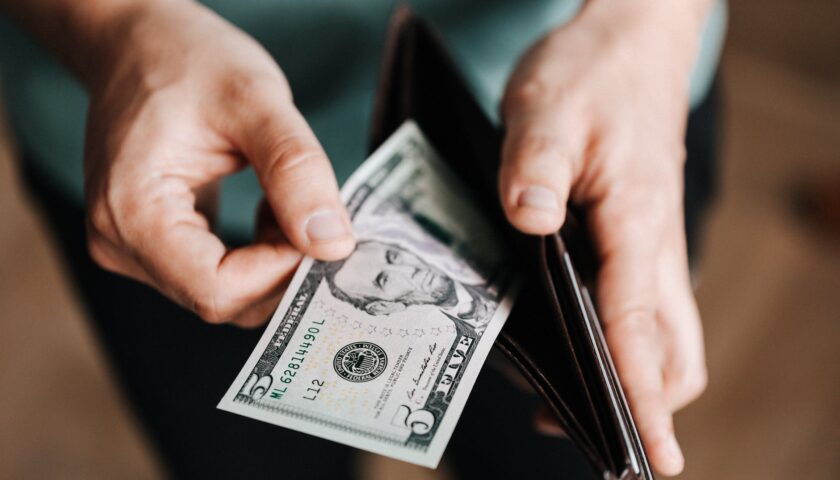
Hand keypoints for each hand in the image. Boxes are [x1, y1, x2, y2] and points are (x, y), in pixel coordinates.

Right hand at [83, 1, 354, 326]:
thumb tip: (332, 244)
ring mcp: (131, 247)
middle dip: (282, 267)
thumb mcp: (256, 101)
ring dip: (272, 260)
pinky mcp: (151, 244)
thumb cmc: (187, 59)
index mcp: (131, 211)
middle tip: (317, 216)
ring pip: (223, 292)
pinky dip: (257, 255)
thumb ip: (297, 172)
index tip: (319, 231)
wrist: (139, 44)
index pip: (217, 289)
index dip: (280, 272)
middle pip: (221, 298)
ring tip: (287, 202)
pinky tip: (269, 211)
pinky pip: (215, 275)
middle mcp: (120, 243)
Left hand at [501, 1, 710, 474]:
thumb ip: (534, 167)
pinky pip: (643, 302)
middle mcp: (654, 242)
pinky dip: (624, 337)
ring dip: (636, 373)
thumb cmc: (592, 71)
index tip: (650, 456)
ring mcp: (650, 241)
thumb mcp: (546, 108)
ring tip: (575, 404)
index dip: (642, 396)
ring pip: (664, 329)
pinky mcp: (637, 233)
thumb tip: (528, 222)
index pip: (640, 326)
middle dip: (645, 400)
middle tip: (596, 437)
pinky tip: (574, 340)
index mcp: (637, 220)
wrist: (630, 40)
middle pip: (673, 347)